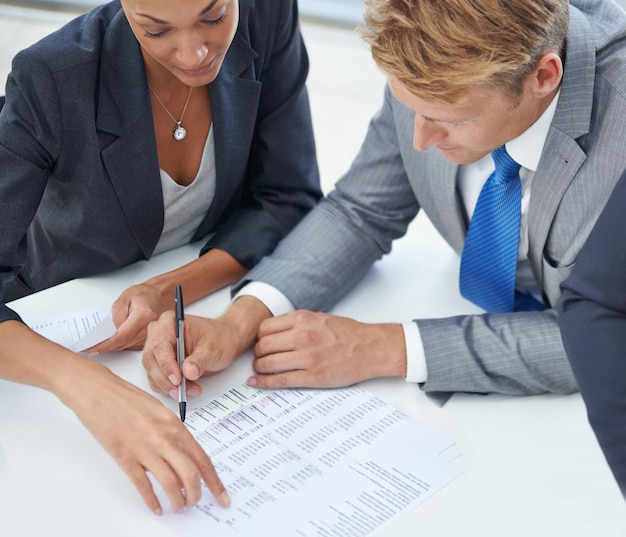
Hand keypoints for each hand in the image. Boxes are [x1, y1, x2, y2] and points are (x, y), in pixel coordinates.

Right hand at [61, 361, 229, 514]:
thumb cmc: (126, 398)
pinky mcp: (124, 456)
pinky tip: (156, 508)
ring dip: (176, 501)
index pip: (202, 458)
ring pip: (170, 483)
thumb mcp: (159, 412)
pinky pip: (143, 485)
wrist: (98, 391)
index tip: (222, 495)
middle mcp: (164, 437)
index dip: (214, 481)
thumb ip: (172, 434)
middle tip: (195, 503)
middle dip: (196, 494)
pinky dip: (152, 501)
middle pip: (190, 474)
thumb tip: (182, 458)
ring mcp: (145, 448)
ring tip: (178, 508)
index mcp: (175, 426)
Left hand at [89, 282, 167, 353]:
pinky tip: (113, 340)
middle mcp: (149, 328)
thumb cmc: (144, 295)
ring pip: (126, 346)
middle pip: (124, 344)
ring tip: (99, 342)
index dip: (107, 344)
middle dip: (106, 347)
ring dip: (113, 346)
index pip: (122, 336)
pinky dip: (120, 344)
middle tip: (90, 346)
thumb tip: (112, 330)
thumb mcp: (124, 298)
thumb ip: (116, 315)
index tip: (94, 348)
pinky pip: (131, 346)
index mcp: (144, 315)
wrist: (159, 297)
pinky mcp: (148, 340)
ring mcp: (150, 336)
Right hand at [142, 312, 242, 398]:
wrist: (225, 341)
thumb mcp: (212, 348)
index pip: (160, 344)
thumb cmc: (219, 337)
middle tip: (181, 389)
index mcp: (170, 322)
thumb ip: (199, 360)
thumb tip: (187, 372)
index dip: (166, 364)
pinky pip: (157, 380)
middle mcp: (159, 334)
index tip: (177, 378)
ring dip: (169, 386)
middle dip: (166, 379)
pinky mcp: (160, 364)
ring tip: (191, 389)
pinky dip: (169, 388)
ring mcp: (158, 350)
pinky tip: (186, 389)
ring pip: (153, 373)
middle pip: (152, 360)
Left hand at [249, 310, 406, 388]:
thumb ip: (296, 323)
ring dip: (259, 368)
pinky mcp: (312, 377)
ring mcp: (307, 357)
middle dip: (257, 353)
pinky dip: (264, 382)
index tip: (260, 342)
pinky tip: (256, 382)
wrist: (371, 349)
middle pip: (262, 346)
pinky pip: (280, 380)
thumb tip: (274, 332)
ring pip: (267, 363)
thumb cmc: (348, 334)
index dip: (259, 337)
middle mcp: (302, 336)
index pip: (265, 328)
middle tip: (259, 357)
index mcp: (303, 319)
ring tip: (260, 369)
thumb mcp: (319, 318)